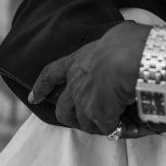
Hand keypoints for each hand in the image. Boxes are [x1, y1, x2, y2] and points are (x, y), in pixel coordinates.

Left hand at [28, 21, 154, 136]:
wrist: (131, 58)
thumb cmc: (125, 42)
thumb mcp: (111, 36)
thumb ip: (110, 46)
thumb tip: (122, 43)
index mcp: (75, 62)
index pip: (51, 75)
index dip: (41, 87)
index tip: (34, 98)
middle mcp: (75, 85)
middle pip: (63, 110)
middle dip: (69, 117)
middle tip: (81, 119)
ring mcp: (85, 103)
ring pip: (83, 123)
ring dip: (96, 125)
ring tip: (111, 123)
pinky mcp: (101, 116)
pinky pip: (107, 129)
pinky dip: (117, 129)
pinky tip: (129, 126)